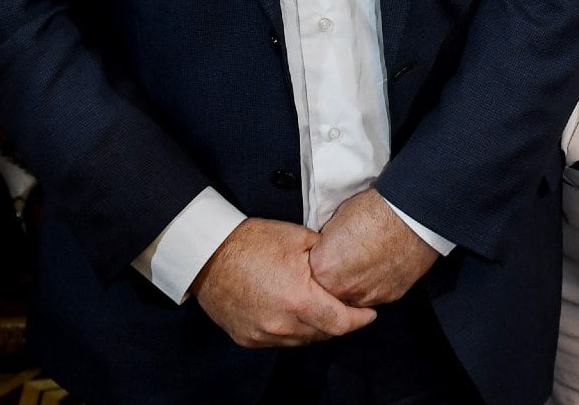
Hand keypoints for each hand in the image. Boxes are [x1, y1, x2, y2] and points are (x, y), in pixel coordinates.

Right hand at [192, 218, 374, 348]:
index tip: (370, 313)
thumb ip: (328, 257)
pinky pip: (279, 341)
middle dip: (339, 322)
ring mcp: (262, 334)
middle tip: (346, 307)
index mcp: (299, 299)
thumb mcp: (299, 238)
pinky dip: (292, 330)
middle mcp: (281, 324)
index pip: (341, 323)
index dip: (360, 319)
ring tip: (320, 308)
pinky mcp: (247, 338)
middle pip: (324, 334)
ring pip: (302, 340)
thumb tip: (348, 266)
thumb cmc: (254, 242)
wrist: (208, 255)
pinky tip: (294, 313)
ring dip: (316, 328)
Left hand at [309, 189, 438, 306]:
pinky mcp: (389, 297)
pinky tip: (380, 267)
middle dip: (333, 283)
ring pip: (352, 300)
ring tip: (364, 265)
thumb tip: (324, 255)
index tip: (324, 260)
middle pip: (329, 294)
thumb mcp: (335, 222)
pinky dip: (375, 286)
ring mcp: (366, 296)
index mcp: (322, 269)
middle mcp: (342, 289)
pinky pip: (375, 297)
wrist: (411, 214)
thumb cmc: (374, 211)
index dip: (317, 268)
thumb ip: (325, 248)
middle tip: (344, 264)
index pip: (309, 278)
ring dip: (354, 288)